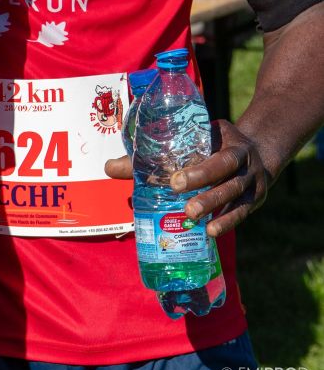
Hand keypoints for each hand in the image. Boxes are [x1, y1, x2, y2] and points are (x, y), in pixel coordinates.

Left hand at [104, 120, 270, 236]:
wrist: (260, 150)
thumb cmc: (214, 142)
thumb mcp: (195, 136)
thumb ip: (158, 151)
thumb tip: (109, 167)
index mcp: (230, 142)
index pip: (216, 155)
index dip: (199, 170)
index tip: (175, 182)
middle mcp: (245, 162)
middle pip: (226, 177)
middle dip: (206, 190)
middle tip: (183, 203)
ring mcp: (253, 182)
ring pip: (235, 197)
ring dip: (215, 210)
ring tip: (194, 220)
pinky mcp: (255, 200)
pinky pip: (242, 213)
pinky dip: (227, 223)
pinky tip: (211, 233)